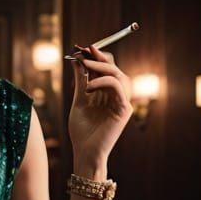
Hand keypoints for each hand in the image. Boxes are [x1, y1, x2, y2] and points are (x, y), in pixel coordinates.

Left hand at [67, 44, 133, 171]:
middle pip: (114, 68)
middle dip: (99, 57)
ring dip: (102, 67)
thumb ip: (80, 81)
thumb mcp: (79, 100)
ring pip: (119, 75)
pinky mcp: (124, 109)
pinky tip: (89, 87)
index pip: (105, 68)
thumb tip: (77, 60)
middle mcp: (116, 95)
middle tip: (84, 50)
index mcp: (106, 93)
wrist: (85, 152)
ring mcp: (122, 102)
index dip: (95, 56)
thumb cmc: (82, 130)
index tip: (79, 47)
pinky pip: (118, 87)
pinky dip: (104, 82)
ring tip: (85, 65)